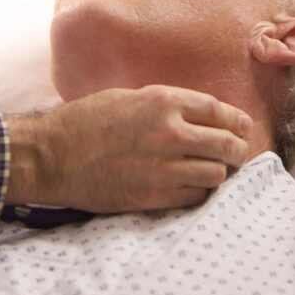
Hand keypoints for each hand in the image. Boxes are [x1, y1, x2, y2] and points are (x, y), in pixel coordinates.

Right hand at [4, 86, 253, 212]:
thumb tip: (197, 115)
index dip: (236, 121)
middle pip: (227, 144)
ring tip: (214, 173)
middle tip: (236, 155)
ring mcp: (164, 167)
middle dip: (238, 151)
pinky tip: (192, 187)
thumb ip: (164, 105)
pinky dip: (199, 192)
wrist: (51, 155)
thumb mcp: (127, 98)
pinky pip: (195, 196)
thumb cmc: (84, 122)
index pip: (219, 111)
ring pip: (217, 174)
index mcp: (163, 102)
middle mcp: (170, 132)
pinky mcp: (154, 196)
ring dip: (219, 174)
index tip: (243, 128)